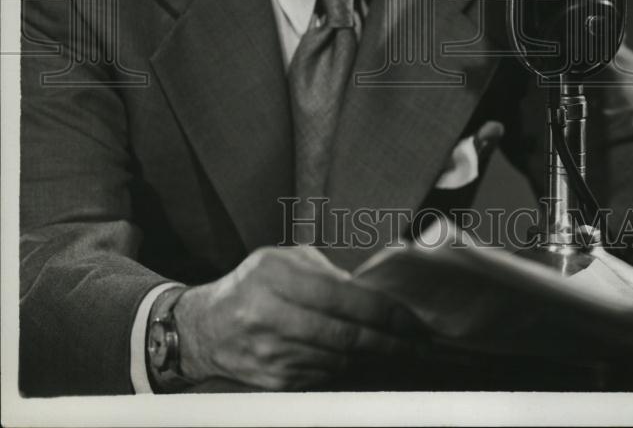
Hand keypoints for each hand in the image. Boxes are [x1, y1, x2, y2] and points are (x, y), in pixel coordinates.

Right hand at [171, 245, 423, 389]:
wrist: (205, 327)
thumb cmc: (253, 284)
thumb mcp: (284, 261)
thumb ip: (326, 273)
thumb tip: (371, 296)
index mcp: (278, 276)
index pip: (346, 299)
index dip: (387, 314)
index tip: (414, 323)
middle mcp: (272, 314)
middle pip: (347, 336)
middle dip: (391, 344)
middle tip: (420, 347)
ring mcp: (272, 352)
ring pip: (340, 360)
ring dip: (372, 359)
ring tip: (397, 352)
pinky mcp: (273, 380)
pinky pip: (323, 377)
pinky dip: (345, 369)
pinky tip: (358, 361)